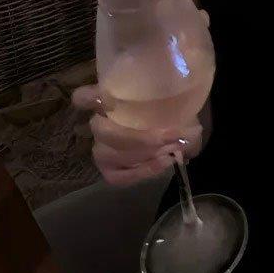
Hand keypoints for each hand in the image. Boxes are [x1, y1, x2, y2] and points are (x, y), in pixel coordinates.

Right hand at [72, 83, 204, 187]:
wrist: (183, 131)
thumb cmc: (174, 107)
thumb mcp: (178, 96)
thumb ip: (176, 97)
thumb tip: (188, 112)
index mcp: (112, 96)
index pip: (85, 96)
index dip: (89, 98)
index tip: (104, 99)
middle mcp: (101, 122)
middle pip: (102, 130)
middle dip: (139, 136)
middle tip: (170, 135)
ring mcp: (102, 147)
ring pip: (108, 154)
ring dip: (143, 154)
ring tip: (172, 149)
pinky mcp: (110, 169)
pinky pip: (118, 176)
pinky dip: (142, 171)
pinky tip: (164, 162)